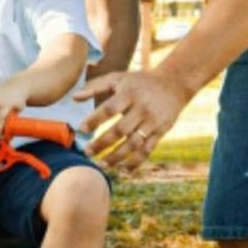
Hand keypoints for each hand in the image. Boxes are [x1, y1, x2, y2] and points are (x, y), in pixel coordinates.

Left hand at [74, 70, 192, 169]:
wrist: (174, 83)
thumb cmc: (139, 81)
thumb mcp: (119, 78)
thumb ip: (95, 86)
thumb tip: (74, 98)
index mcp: (129, 93)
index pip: (109, 109)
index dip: (94, 120)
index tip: (81, 130)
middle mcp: (142, 108)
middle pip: (120, 130)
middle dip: (102, 143)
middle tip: (87, 152)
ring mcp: (152, 121)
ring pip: (133, 144)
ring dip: (116, 157)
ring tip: (101, 165)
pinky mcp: (161, 132)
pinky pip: (147, 150)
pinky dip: (136, 162)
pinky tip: (123, 169)